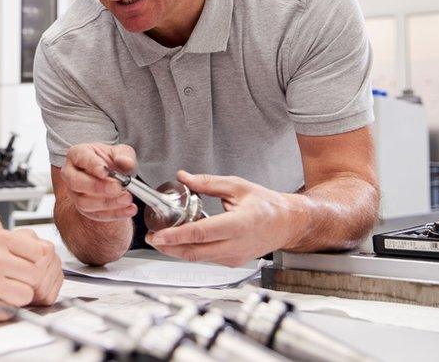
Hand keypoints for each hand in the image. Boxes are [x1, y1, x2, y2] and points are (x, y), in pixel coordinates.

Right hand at [0, 228, 61, 321]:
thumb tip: (46, 254)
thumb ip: (13, 245)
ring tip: (4, 293)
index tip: (28, 267)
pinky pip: (11, 310)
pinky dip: (5, 309)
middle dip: (29, 282)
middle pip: (36, 274)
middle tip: (16, 283)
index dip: (37, 262)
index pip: (39, 250)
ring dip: (19, 297)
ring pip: (27, 294)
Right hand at [62, 143, 137, 221]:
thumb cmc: (113, 161)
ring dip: (107, 203)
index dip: (93, 165)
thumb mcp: (122, 152)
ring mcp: (74, 193)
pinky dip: (114, 214)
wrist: (114, 178)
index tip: (105, 171)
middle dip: (97, 187)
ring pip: (84, 202)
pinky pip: (95, 214)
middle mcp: (71, 174)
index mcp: (77, 154)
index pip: (81, 158)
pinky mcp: (83, 209)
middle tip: (117, 188)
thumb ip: (125, 156)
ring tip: (126, 198)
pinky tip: (129, 209)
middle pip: (76, 182)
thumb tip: (124, 162)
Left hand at [145, 171, 298, 266]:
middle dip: (169, 248)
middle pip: (195, 252)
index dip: (177, 236)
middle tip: (151, 238)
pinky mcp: (232, 262)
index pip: (201, 233)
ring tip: (160, 239)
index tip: (158, 235)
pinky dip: (190, 252)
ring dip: (177, 251)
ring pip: (199, 258)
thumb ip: (208, 183)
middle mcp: (236, 245)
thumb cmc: (266, 205)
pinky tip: (179, 242)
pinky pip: (206, 259)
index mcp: (239, 224)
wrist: (287, 224)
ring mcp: (235, 257)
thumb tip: (184, 177)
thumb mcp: (237, 186)